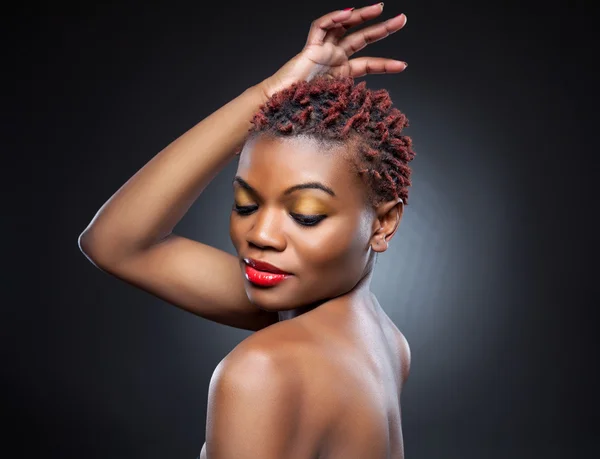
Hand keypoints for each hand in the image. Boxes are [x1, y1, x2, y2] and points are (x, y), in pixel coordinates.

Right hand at [260, 3, 406, 98]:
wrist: (280, 109)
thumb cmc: (304, 111)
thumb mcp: (336, 108)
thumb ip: (350, 106)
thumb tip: (370, 119)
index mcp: (342, 73)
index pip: (369, 64)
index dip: (386, 63)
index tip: (403, 65)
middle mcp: (335, 59)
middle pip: (362, 39)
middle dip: (383, 28)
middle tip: (402, 20)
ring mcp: (323, 51)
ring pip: (345, 27)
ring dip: (362, 16)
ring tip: (380, 9)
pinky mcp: (310, 48)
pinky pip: (320, 27)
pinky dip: (332, 18)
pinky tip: (347, 14)